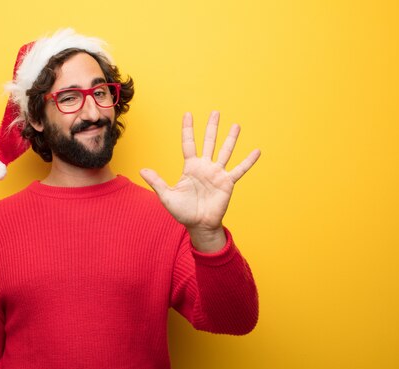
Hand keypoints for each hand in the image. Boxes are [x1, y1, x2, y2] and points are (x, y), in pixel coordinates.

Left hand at [140, 111, 260, 251]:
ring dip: (231, 139)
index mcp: (190, 167)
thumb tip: (141, 170)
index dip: (188, 129)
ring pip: (225, 151)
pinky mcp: (227, 183)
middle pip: (209, 142)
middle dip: (212, 127)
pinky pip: (239, 170)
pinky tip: (257, 151)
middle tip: (215, 112)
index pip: (189, 144)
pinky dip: (248, 161)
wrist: (199, 225)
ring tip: (236, 125)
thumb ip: (157, 182)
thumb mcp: (167, 196)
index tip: (188, 114)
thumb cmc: (183, 212)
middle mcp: (205, 167)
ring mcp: (217, 174)